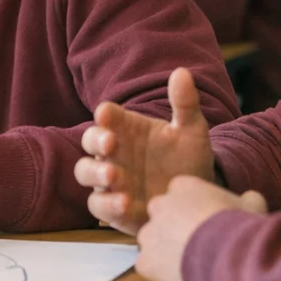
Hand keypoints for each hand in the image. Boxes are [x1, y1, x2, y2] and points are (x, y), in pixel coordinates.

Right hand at [73, 67, 214, 234]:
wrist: (196, 201)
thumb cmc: (189, 161)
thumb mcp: (192, 131)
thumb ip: (185, 104)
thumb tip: (181, 72)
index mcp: (127, 129)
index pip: (106, 115)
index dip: (104, 115)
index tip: (107, 114)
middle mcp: (113, 153)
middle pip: (89, 140)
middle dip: (95, 141)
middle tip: (110, 144)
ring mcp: (110, 181)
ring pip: (84, 172)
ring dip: (95, 173)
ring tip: (114, 176)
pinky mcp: (113, 208)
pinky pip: (98, 205)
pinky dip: (107, 204)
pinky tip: (125, 203)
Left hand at [135, 176, 266, 280]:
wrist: (230, 256)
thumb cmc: (241, 226)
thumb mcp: (252, 205)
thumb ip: (246, 199)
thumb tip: (250, 199)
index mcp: (183, 186)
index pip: (179, 192)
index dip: (192, 209)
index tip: (205, 222)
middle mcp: (160, 205)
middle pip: (160, 214)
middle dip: (172, 226)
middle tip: (194, 243)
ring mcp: (149, 233)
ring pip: (151, 241)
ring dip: (165, 250)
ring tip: (188, 263)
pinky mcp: (145, 261)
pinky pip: (148, 266)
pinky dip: (161, 273)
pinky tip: (180, 279)